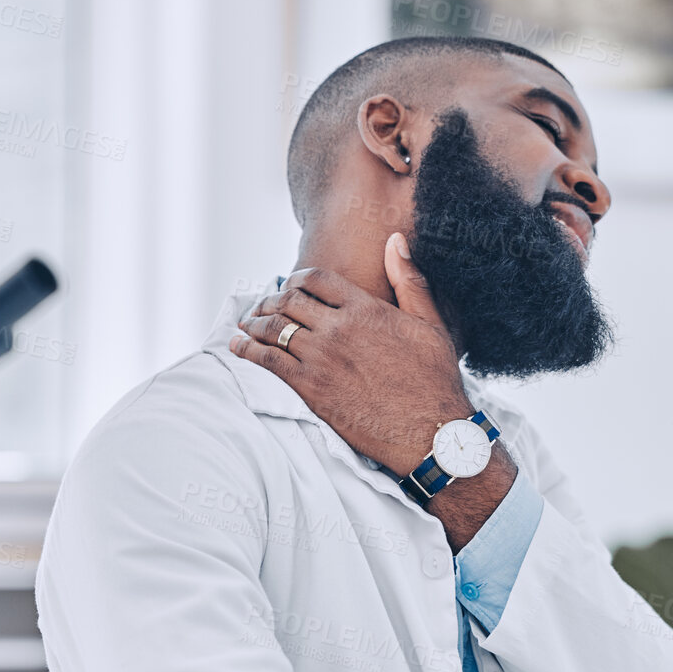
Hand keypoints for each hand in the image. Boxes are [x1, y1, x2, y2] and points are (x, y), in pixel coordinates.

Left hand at [230, 234, 469, 473]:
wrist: (430, 431)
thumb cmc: (434, 380)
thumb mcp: (430, 323)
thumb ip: (408, 280)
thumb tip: (395, 240)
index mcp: (365, 308)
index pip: (316, 279)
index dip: (296, 280)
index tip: (288, 287)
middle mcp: (339, 328)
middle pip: (289, 301)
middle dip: (270, 301)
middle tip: (260, 307)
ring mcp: (322, 357)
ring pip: (274, 328)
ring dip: (254, 323)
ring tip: (246, 324)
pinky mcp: (311, 388)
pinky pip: (268, 361)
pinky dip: (247, 350)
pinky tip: (238, 346)